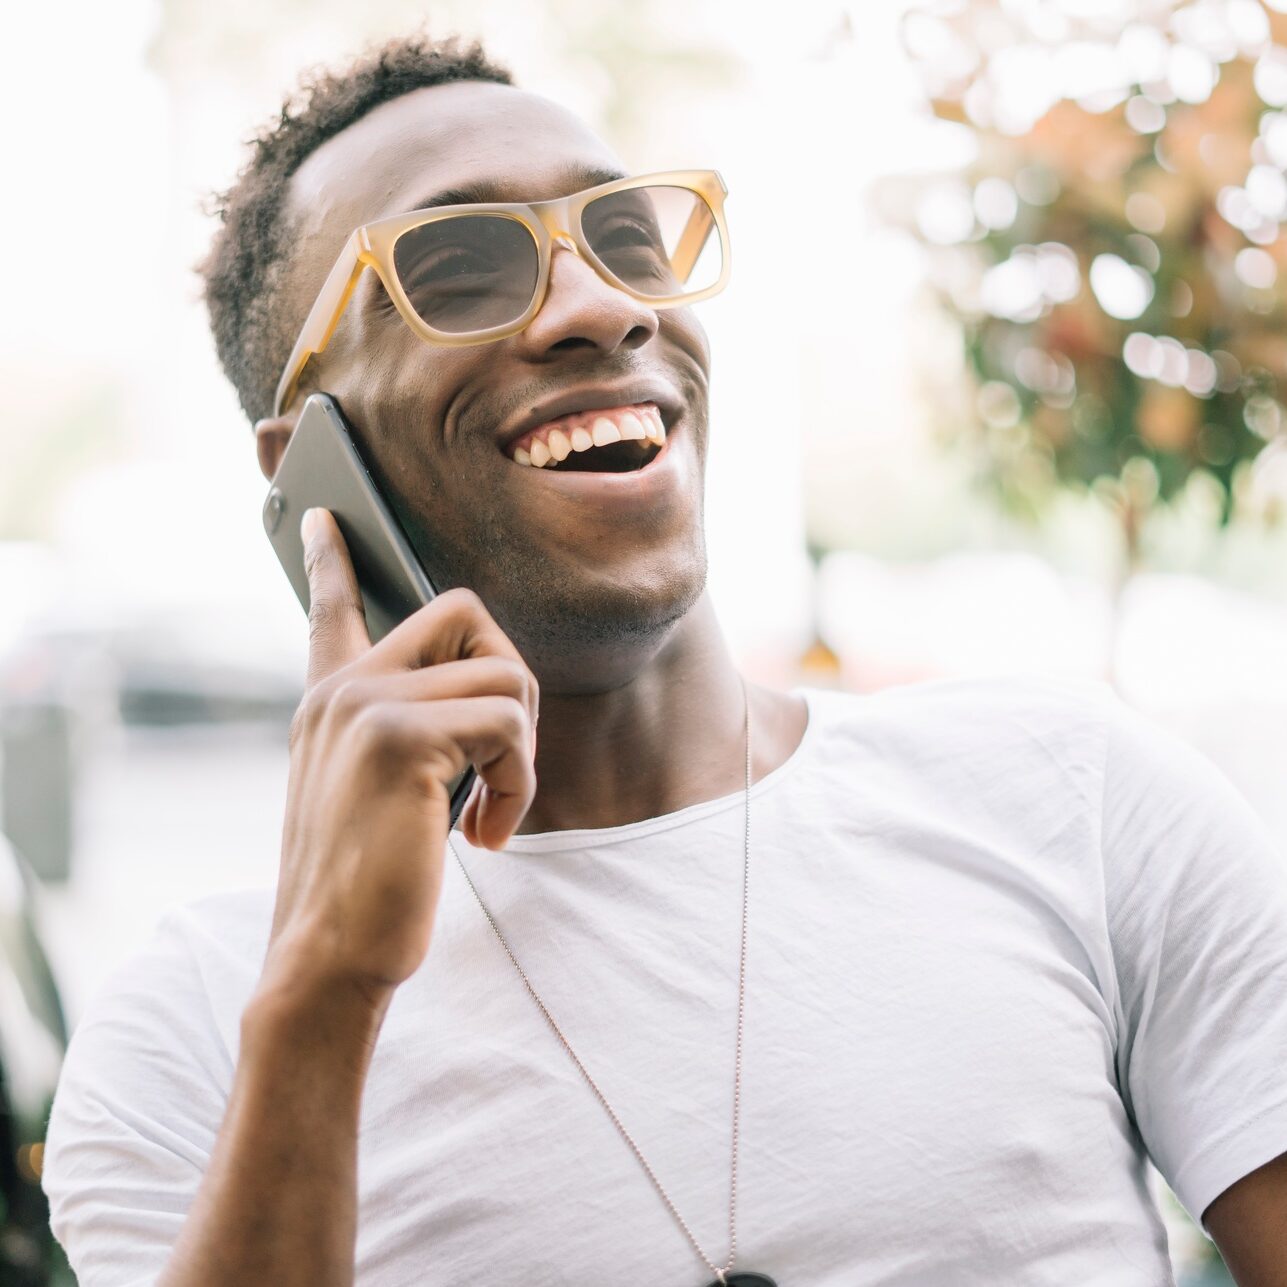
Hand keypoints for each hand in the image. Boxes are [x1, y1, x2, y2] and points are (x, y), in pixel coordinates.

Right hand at [264, 507, 537, 1002]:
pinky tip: (484, 836)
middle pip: (464, 611)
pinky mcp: (401, 738)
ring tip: (490, 813)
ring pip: (503, 674)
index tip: (324, 518)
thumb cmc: (366, 884)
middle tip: (501, 753)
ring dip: (521, 751)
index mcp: (329, 701)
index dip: (331, 561)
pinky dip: (518, 783)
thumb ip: (407, 735)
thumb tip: (481, 703)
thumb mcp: (374, 793)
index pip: (331, 609)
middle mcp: (341, 689)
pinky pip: (508, 723)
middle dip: (511, 674)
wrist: (327, 958)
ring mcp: (366, 705)